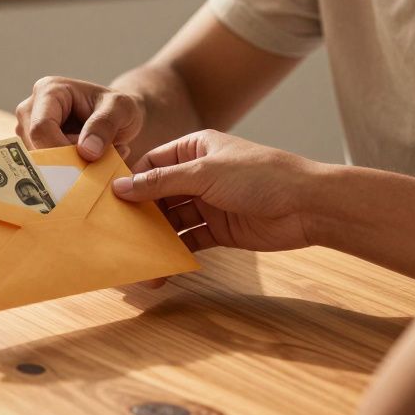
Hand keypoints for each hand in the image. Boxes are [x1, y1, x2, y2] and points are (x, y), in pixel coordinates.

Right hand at [15, 76, 143, 160]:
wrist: (118, 119)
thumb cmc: (117, 109)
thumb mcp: (122, 109)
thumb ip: (105, 125)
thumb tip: (86, 151)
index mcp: (49, 91)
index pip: (41, 128)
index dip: (59, 151)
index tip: (86, 162)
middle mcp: (31, 109)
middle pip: (35, 147)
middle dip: (63, 161)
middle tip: (95, 161)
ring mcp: (27, 131)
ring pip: (36, 162)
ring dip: (65, 168)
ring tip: (93, 159)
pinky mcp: (32, 149)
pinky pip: (41, 170)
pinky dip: (63, 174)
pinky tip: (85, 164)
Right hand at [112, 130, 320, 253]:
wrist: (308, 206)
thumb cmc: (261, 176)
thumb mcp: (205, 173)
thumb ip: (161, 182)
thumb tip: (121, 188)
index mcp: (194, 148)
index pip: (151, 164)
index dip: (130, 182)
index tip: (106, 202)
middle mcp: (198, 174)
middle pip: (158, 195)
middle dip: (139, 215)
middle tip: (116, 235)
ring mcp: (209, 203)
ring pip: (172, 220)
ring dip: (156, 238)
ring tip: (136, 256)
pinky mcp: (219, 230)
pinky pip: (189, 240)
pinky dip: (175, 252)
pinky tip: (160, 265)